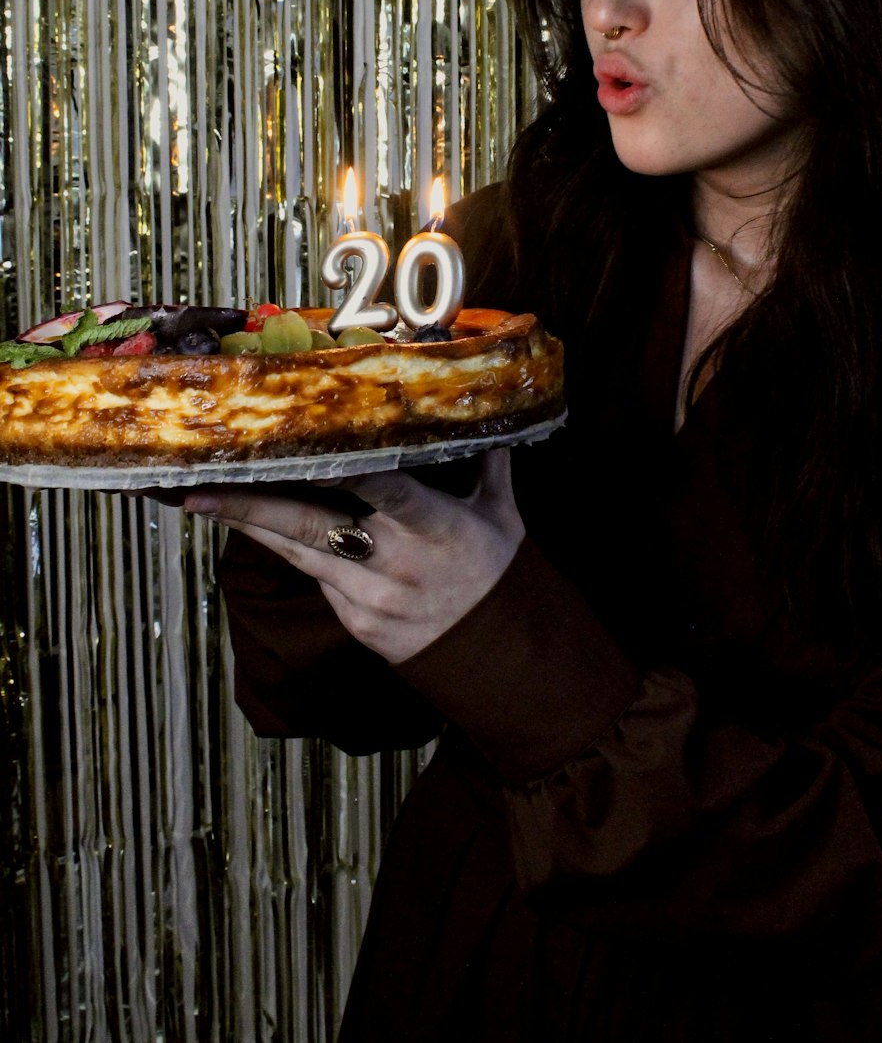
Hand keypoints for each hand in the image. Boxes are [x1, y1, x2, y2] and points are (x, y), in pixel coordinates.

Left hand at [182, 448, 524, 662]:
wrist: (499, 659)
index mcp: (435, 526)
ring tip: (199, 499)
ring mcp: (370, 598)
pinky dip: (289, 549)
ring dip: (247, 526)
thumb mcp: (500, 513)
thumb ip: (485, 461)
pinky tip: (254, 525)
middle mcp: (396, 563)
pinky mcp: (356, 622)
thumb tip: (482, 405)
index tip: (297, 452)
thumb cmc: (498, 572)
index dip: (343, 471)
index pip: (385, 489)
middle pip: (311, 529)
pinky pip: (316, 576)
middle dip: (250, 507)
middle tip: (199, 488)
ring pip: (298, 554)